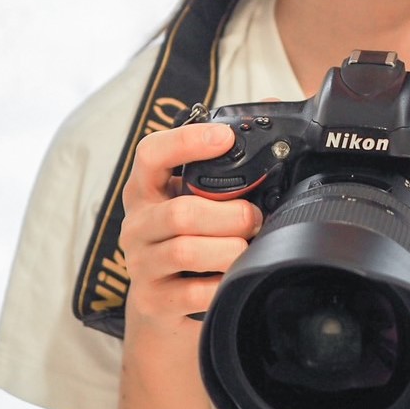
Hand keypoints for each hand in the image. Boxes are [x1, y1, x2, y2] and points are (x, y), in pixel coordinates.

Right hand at [119, 121, 262, 338]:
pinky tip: (234, 278)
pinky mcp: (153, 300)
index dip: (187, 141)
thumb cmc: (191, 237)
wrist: (164, 305)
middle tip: (255, 216)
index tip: (225, 137)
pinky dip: (222, 284)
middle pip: (181, 212)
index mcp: (147, 188)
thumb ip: (229, 160)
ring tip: (247, 246)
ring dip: (230, 248)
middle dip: (230, 215)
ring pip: (187, 250)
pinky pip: (194, 292)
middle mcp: (137, 223)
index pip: (151, 154)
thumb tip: (272, 104)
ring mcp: (141, 263)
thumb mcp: (198, 197)